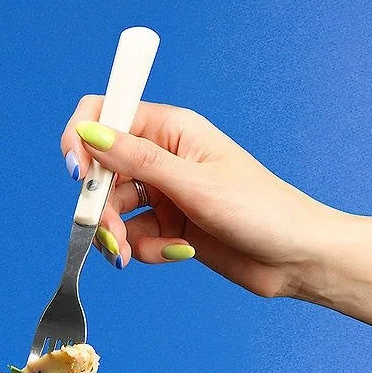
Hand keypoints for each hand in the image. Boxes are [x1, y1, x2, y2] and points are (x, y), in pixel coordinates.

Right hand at [62, 100, 371, 331]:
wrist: (294, 258)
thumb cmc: (260, 210)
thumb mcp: (193, 183)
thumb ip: (137, 160)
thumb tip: (89, 134)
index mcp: (172, 129)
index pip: (107, 114)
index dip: (83, 139)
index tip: (78, 173)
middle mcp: (164, 157)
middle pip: (102, 172)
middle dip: (99, 206)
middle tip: (110, 232)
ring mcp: (165, 193)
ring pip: (113, 210)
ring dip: (119, 236)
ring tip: (135, 254)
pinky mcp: (168, 226)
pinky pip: (134, 237)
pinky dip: (145, 250)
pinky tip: (175, 253)